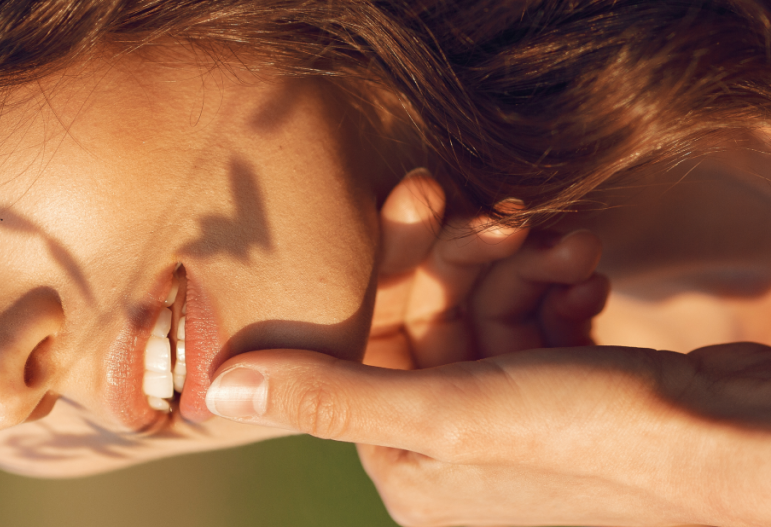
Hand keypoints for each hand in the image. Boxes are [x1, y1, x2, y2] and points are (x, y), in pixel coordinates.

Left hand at [203, 172, 770, 524]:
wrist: (747, 443)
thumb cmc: (604, 437)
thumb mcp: (452, 414)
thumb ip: (330, 398)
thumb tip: (218, 391)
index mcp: (408, 464)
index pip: (370, 342)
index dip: (396, 264)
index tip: (422, 192)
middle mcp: (451, 445)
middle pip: (432, 317)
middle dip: (474, 257)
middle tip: (512, 213)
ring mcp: (510, 415)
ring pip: (488, 307)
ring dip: (527, 263)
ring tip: (574, 243)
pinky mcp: (563, 387)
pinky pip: (535, 316)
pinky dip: (559, 283)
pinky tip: (591, 266)